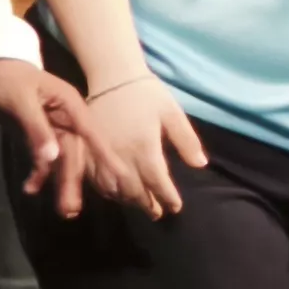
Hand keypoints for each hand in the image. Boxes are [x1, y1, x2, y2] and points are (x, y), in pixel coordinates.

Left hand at [0, 56, 91, 220]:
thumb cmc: (6, 78)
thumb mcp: (20, 101)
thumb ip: (36, 129)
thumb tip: (52, 159)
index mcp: (69, 105)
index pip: (91, 134)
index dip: (106, 156)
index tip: (121, 178)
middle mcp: (66, 119)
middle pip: (74, 154)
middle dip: (72, 181)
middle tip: (70, 210)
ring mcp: (53, 129)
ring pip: (61, 161)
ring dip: (59, 184)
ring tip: (62, 212)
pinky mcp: (39, 137)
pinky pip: (43, 160)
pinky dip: (38, 175)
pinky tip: (30, 189)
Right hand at [82, 74, 206, 217]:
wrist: (112, 76)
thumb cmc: (146, 93)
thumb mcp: (172, 112)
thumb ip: (187, 140)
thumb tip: (200, 165)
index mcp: (144, 147)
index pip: (157, 182)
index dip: (167, 197)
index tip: (175, 207)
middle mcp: (122, 156)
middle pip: (134, 191)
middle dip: (147, 204)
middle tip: (158, 212)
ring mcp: (102, 155)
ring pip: (114, 189)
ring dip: (128, 200)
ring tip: (140, 204)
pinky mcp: (88, 150)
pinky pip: (95, 179)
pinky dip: (107, 190)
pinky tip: (116, 192)